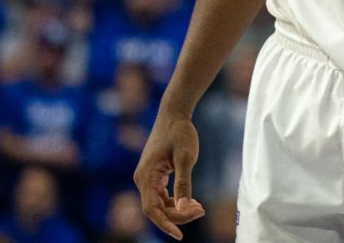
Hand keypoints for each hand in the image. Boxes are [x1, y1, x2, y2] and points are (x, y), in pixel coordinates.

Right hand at [133, 112, 205, 239]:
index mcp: (146, 176)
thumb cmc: (180, 132)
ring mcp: (147, 177)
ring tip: (199, 208)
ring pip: (159, 204)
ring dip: (177, 209)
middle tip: (201, 211)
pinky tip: (192, 202)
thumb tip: (184, 208)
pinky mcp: (154, 175)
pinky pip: (162, 196)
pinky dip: (176, 201)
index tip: (180, 235)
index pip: (151, 210)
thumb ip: (184, 184)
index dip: (165, 224)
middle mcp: (142, 179)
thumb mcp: (186, 157)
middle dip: (178, 215)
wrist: (174, 113)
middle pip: (156, 209)